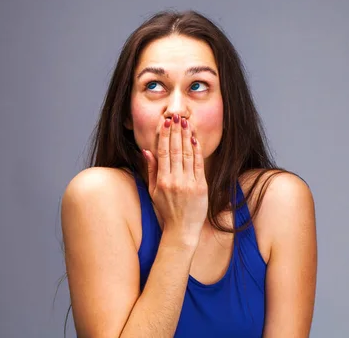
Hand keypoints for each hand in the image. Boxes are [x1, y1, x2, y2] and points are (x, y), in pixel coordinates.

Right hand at [141, 114, 207, 244]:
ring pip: (188, 155)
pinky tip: (195, 139)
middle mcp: (175, 181)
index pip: (163, 153)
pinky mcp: (201, 187)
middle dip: (176, 132)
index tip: (165, 122)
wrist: (182, 230)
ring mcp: (189, 184)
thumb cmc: (166, 210)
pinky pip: (199, 165)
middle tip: (176, 116)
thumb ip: (151, 170)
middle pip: (176, 150)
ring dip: (187, 137)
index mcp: (162, 181)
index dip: (165, 136)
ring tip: (185, 122)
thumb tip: (147, 151)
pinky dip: (197, 151)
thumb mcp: (153, 191)